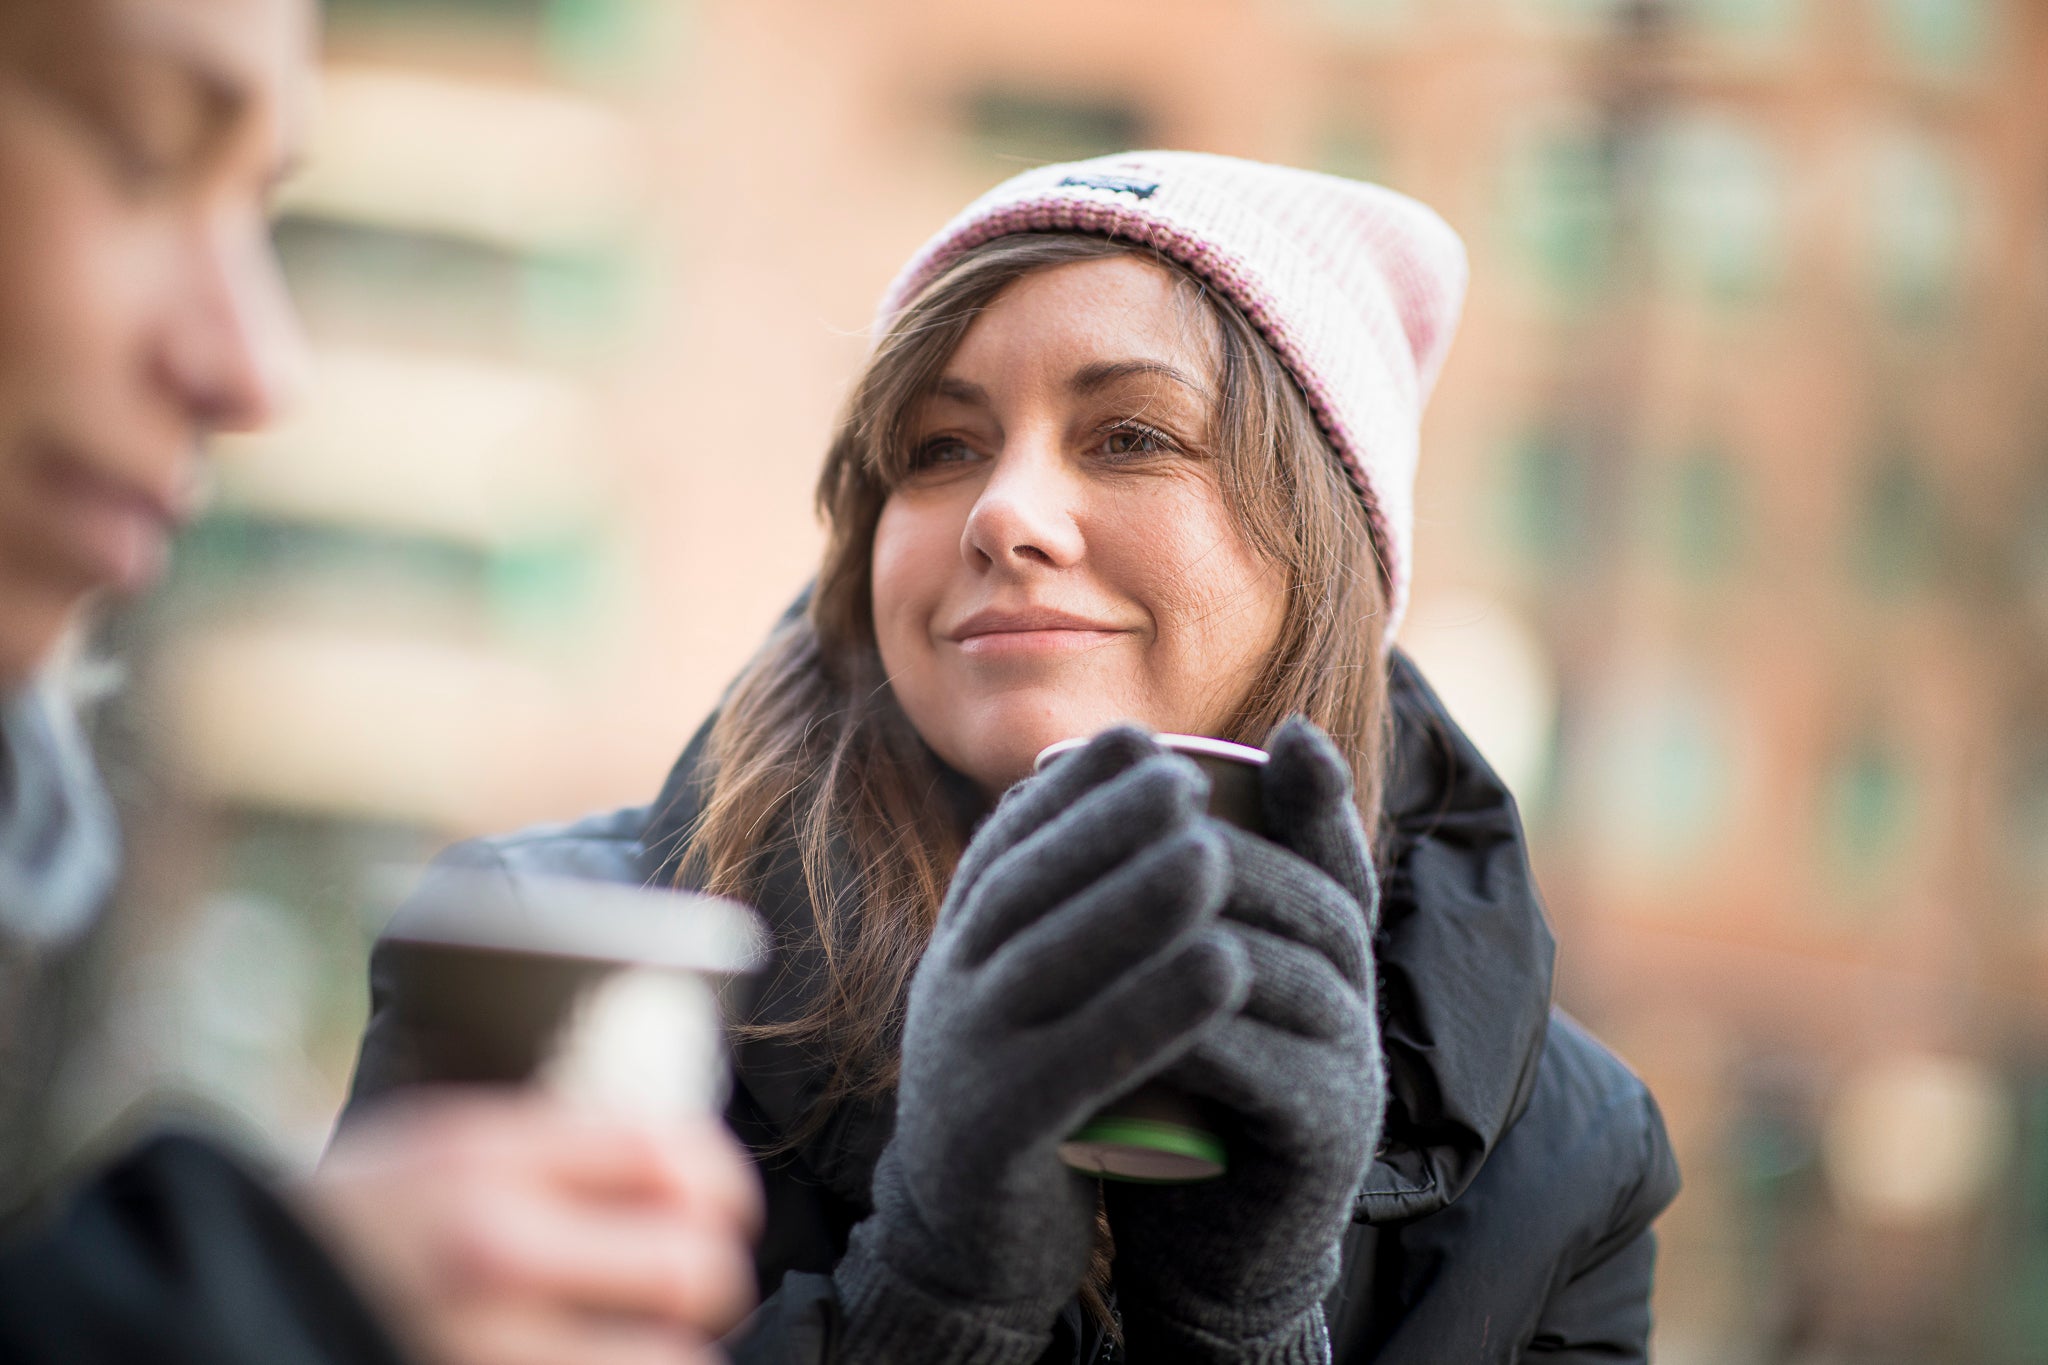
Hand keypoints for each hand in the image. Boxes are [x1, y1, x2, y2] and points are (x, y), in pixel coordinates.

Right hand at [300, 1090, 762, 1364]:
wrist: (215, 1313)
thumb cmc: (343, 1233)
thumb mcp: (430, 1149)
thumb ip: (545, 1148)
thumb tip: (673, 1156)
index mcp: (482, 1162)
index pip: (666, 1156)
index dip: (721, 1182)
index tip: (720, 1203)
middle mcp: (492, 1254)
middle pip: (690, 1266)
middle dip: (708, 1277)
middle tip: (691, 1285)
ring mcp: (490, 1350)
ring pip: (670, 1362)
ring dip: (673, 1352)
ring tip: (643, 1339)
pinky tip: (604, 1364)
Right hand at [836, 727, 1249, 1362]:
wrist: (967, 1244)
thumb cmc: (1034, 1090)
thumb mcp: (1034, 989)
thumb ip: (1068, 910)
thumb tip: (1140, 798)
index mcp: (962, 941)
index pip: (1005, 840)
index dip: (1073, 786)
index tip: (1142, 740)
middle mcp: (950, 984)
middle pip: (1024, 884)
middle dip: (1107, 823)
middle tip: (1188, 782)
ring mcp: (964, 1056)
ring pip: (1047, 959)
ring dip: (1134, 900)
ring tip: (1213, 856)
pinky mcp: (998, 1130)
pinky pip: (1079, 1059)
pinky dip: (1154, 1007)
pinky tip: (1223, 970)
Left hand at [1107, 718, 1383, 1362]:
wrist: (1203, 1248)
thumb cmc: (1182, 1095)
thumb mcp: (1182, 986)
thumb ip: (1183, 905)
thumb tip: (1124, 786)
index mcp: (1328, 956)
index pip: (1336, 856)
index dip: (1319, 796)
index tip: (1290, 735)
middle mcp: (1355, 998)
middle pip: (1306, 897)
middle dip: (1222, 851)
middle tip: (1141, 817)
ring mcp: (1351, 1067)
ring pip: (1281, 969)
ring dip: (1197, 929)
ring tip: (1116, 899)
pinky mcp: (1326, 1135)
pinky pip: (1265, 1063)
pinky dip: (1196, 1029)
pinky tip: (1137, 1008)